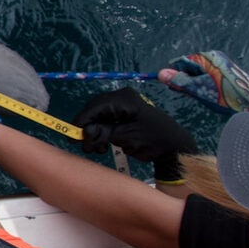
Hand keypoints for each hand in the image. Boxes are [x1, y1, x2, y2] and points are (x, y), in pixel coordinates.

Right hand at [71, 88, 197, 182]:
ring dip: (94, 132)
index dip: (82, 122)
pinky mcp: (124, 114)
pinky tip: (103, 145)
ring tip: (98, 149)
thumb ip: (103, 132)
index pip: (95, 107)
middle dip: (88, 128)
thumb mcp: (127, 137)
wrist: (175, 147)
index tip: (73, 138)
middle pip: (94, 111)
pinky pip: (105, 120)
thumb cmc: (154, 140)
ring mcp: (123, 106)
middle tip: (87, 147)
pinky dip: (101, 132)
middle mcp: (121, 98)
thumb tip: (83, 132)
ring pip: (98, 116)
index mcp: (124, 99)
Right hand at [159, 50, 248, 118]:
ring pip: (198, 74)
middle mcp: (213, 57)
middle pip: (189, 68)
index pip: (180, 63)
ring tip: (207, 96)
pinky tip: (214, 95)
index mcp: (206, 57)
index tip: (179, 89)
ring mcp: (220, 64)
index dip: (176, 76)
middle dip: (187, 81)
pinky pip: (208, 77)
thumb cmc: (227, 96)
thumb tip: (160, 74)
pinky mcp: (225, 72)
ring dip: (197, 86)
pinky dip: (206, 86)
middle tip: (196, 95)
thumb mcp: (200, 90)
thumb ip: (180, 81)